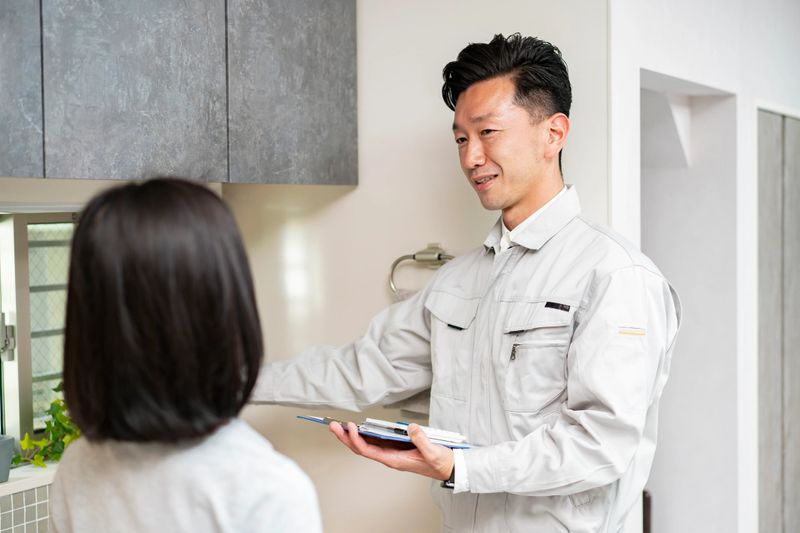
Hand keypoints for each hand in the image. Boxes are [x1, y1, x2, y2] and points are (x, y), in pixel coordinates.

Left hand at [329, 421, 453, 480]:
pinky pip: (375, 442)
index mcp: (395, 460)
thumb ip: (421, 441)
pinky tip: (358, 428)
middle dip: (346, 438)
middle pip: (362, 448)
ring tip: (340, 425)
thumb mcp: (433, 452)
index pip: (369, 451)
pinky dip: (365, 434)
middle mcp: (390, 457)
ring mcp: (391, 452)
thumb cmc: (440, 462)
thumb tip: (410, 428)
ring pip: (366, 445)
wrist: (448, 467)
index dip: (357, 439)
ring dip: (352, 436)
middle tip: (334, 425)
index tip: (351, 427)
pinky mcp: (396, 447)